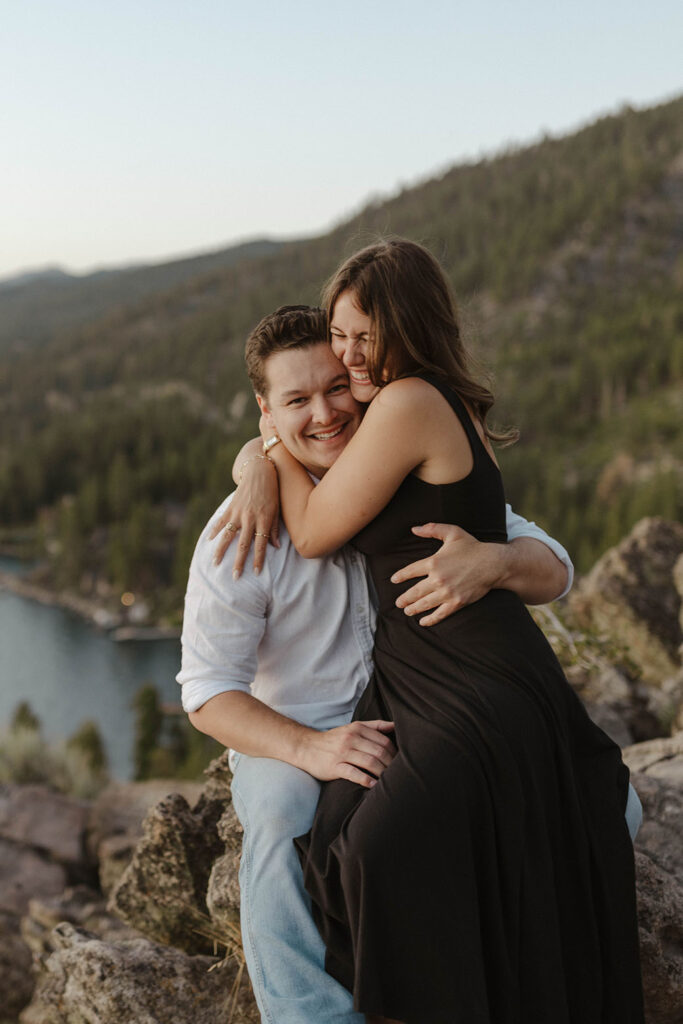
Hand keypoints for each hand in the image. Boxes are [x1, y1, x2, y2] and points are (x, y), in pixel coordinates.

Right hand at [210, 456, 279, 575]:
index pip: (260, 545)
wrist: (260, 472)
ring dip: (221, 551)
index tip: (256, 573)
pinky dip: (214, 530)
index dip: (258, 560)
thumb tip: (275, 547)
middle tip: (235, 577)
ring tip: (215, 563)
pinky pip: (221, 522)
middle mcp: (250, 518)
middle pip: (243, 545)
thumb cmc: (273, 492)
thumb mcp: (278, 510)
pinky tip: (209, 540)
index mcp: (264, 520)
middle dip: (239, 562)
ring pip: (228, 536)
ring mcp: (238, 513)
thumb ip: (275, 529)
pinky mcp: (231, 507)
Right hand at [296, 720, 395, 788]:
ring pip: (370, 762)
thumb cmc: (333, 740)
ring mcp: (342, 752)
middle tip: (397, 774)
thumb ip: (374, 726)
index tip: (399, 762)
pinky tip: (373, 785)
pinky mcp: (335, 766)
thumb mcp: (352, 727)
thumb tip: (395, 725)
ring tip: (388, 781)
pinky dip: (367, 780)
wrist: (306, 747)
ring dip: (382, 773)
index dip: (394, 753)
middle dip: (391, 764)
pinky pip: (354, 773)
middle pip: (379, 751)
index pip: (383, 740)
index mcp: (357, 728)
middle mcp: (351, 738)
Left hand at [390, 523, 504, 625]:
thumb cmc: (472, 547)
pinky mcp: (457, 602)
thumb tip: (414, 528)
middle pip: (415, 591)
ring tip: (407, 611)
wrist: (493, 563)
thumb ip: (432, 529)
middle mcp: (438, 578)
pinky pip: (440, 614)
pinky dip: (430, 619)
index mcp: (434, 562)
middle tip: (398, 602)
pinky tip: (423, 622)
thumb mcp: (452, 532)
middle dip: (404, 598)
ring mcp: (447, 592)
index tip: (394, 580)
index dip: (400, 576)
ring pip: (424, 604)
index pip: (410, 571)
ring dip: (413, 609)